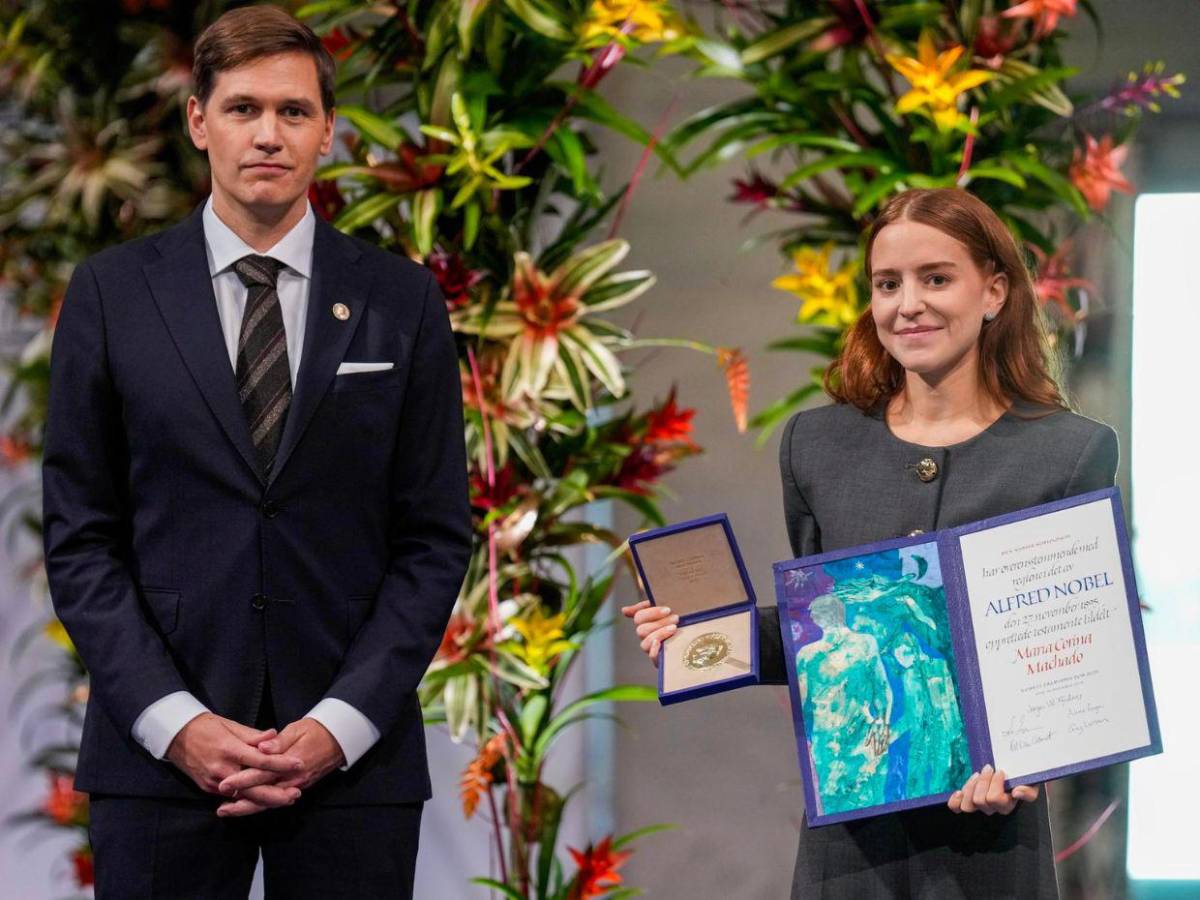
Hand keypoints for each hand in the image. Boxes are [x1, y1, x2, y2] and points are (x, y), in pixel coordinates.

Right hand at [166, 713, 302, 811]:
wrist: (176, 736)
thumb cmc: (206, 726)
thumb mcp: (230, 725)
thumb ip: (253, 735)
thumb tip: (275, 735)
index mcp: (230, 749)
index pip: (260, 760)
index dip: (281, 764)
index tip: (298, 764)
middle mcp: (222, 769)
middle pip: (253, 788)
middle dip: (276, 794)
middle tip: (296, 794)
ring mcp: (214, 782)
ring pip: (243, 796)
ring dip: (265, 800)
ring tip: (285, 800)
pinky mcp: (208, 788)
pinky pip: (231, 797)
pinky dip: (248, 800)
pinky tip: (263, 802)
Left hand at [216, 717, 344, 816]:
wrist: (339, 739)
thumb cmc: (316, 730)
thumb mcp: (297, 729)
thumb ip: (279, 741)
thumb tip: (261, 747)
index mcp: (292, 762)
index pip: (263, 773)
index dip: (243, 779)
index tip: (224, 783)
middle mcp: (294, 778)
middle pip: (264, 795)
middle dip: (241, 802)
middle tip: (220, 808)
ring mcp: (297, 785)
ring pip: (269, 802)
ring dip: (248, 808)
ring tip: (226, 811)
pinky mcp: (298, 787)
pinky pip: (276, 800)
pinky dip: (260, 805)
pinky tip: (245, 805)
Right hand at [620, 599, 678, 667]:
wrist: (690, 645)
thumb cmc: (675, 623)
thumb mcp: (664, 613)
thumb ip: (649, 606)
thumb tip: (623, 611)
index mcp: (645, 623)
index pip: (639, 617)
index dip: (651, 612)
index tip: (667, 609)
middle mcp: (645, 636)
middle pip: (641, 629)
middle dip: (659, 623)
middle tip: (676, 618)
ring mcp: (650, 648)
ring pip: (645, 642)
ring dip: (659, 633)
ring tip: (674, 628)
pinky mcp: (658, 660)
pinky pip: (651, 656)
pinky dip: (653, 650)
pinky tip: (660, 643)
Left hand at [947, 764, 1038, 814]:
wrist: (1011, 769)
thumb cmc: (1020, 775)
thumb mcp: (1030, 782)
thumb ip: (1029, 791)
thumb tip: (1017, 793)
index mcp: (1007, 805)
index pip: (996, 799)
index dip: (995, 784)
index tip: (1000, 771)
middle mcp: (993, 808)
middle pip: (981, 801)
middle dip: (983, 781)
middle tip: (988, 769)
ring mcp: (979, 806)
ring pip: (968, 806)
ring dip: (971, 787)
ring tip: (977, 775)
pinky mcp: (967, 800)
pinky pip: (957, 807)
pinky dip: (955, 800)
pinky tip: (959, 791)